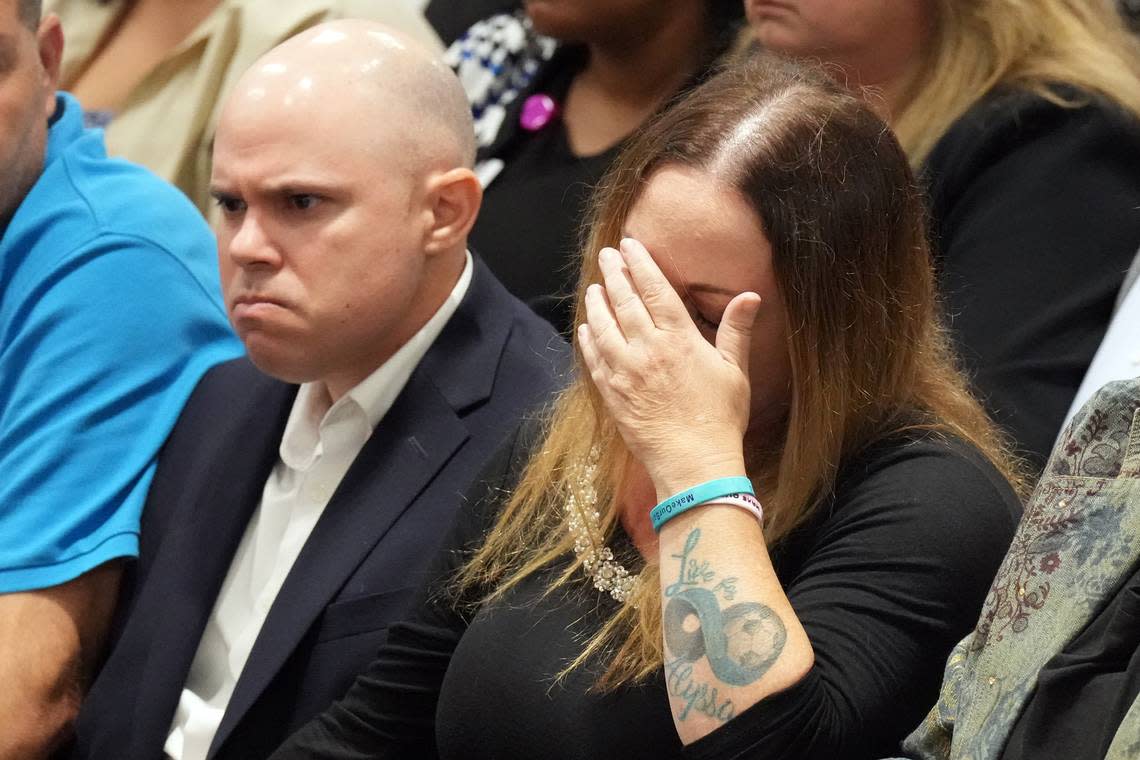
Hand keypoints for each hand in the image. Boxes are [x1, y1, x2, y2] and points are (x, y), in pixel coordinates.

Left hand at [578, 238, 761, 496]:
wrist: (693, 462)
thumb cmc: (720, 418)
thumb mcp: (734, 371)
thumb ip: (735, 330)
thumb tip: (750, 296)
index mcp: (678, 339)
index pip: (654, 289)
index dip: (640, 263)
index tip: (629, 246)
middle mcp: (647, 349)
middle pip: (624, 301)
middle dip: (614, 274)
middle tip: (607, 256)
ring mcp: (625, 371)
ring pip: (603, 326)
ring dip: (597, 303)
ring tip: (594, 287)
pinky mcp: (611, 394)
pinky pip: (594, 359)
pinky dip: (588, 340)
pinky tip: (586, 329)